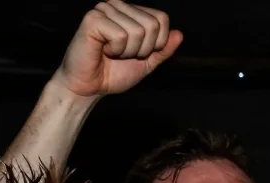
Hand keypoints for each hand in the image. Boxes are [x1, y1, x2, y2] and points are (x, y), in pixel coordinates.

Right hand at [50, 0, 181, 99]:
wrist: (90, 87)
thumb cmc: (114, 73)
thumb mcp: (146, 62)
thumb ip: (163, 50)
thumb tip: (179, 34)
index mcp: (131, 11)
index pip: (161, 19)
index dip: (157, 43)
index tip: (138, 53)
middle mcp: (118, 5)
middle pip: (152, 25)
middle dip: (142, 49)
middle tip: (123, 55)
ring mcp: (104, 9)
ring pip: (138, 31)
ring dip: (128, 52)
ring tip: (112, 53)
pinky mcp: (93, 19)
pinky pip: (121, 36)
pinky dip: (116, 50)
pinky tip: (103, 50)